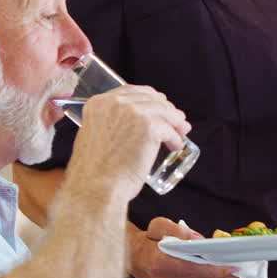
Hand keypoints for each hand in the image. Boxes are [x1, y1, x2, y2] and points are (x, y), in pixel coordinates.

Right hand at [68, 85, 190, 201]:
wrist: (96, 186)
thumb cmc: (95, 170)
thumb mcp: (95, 135)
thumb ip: (109, 124)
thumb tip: (132, 124)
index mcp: (99, 103)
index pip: (132, 91)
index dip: (150, 98)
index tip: (160, 106)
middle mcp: (115, 103)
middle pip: (151, 99)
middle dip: (166, 109)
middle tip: (177, 120)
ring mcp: (133, 113)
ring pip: (164, 112)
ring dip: (176, 122)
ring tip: (182, 131)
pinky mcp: (149, 127)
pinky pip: (170, 129)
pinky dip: (176, 138)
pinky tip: (176, 145)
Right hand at [129, 217, 239, 277]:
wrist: (138, 260)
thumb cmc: (151, 241)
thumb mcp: (158, 225)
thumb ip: (175, 228)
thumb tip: (197, 239)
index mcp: (161, 263)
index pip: (195, 268)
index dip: (217, 268)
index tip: (233, 264)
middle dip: (225, 273)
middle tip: (242, 266)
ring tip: (237, 271)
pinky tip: (222, 277)